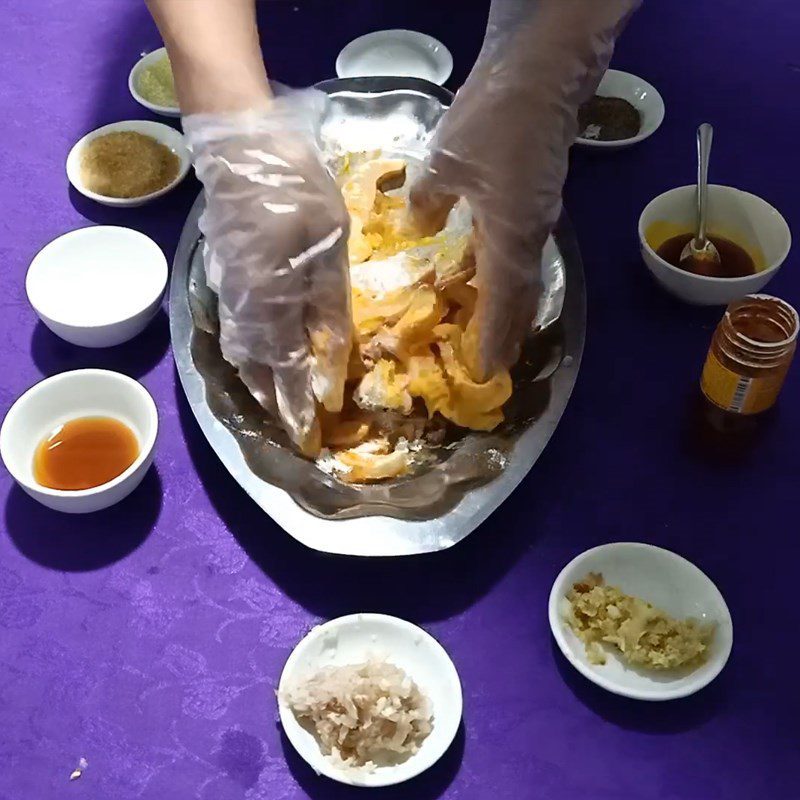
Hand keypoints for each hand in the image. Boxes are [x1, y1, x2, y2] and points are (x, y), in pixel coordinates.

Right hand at [184, 93, 351, 455]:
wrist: (244, 148)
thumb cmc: (295, 193)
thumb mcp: (328, 249)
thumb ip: (328, 309)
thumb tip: (330, 362)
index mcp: (270, 304)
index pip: (285, 371)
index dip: (298, 405)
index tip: (310, 434)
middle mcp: (243, 310)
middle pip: (257, 371)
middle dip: (276, 403)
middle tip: (296, 428)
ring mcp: (228, 294)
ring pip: (243, 354)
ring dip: (262, 384)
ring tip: (282, 404)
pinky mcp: (224, 279)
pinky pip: (237, 332)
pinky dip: (252, 356)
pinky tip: (265, 360)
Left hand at [411, 0, 638, 380]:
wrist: (541, 71)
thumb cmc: (493, 121)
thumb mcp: (445, 164)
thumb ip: (427, 202)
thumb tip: (416, 225)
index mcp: (511, 238)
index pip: (503, 302)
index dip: (494, 338)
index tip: (487, 371)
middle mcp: (531, 235)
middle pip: (521, 295)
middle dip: (507, 329)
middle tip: (494, 359)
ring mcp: (539, 215)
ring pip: (522, 273)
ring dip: (507, 303)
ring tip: (490, 326)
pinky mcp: (537, 196)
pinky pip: (519, 248)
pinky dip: (504, 272)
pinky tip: (484, 270)